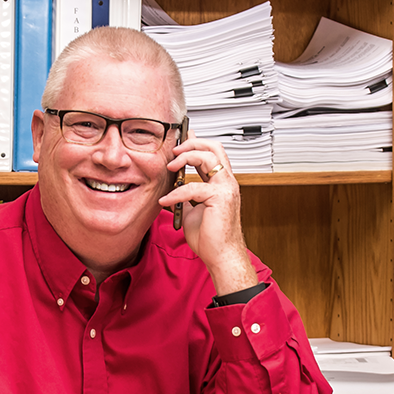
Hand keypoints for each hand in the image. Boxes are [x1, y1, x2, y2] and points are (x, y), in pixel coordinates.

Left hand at [159, 132, 255, 295]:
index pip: (213, 153)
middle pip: (213, 147)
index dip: (198, 142)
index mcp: (222, 183)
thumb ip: (187, 195)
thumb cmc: (211, 237)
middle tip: (174, 150)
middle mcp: (227, 182)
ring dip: (185, 158)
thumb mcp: (193, 210)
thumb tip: (175, 186)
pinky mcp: (220, 198)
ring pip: (208, 157)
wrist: (221, 256)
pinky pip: (193, 188)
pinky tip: (166, 201)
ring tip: (170, 167)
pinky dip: (176, 193)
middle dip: (192, 143)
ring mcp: (226, 189)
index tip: (183, 137)